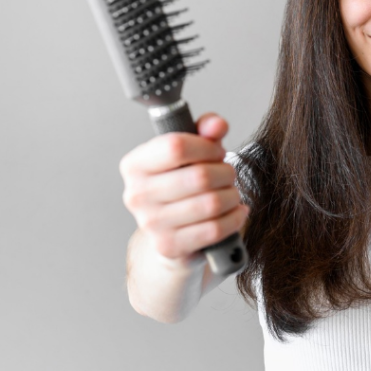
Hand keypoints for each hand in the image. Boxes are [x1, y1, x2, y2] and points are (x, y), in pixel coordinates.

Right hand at [119, 113, 248, 268]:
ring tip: (230, 194)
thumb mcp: (192, 152)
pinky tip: (234, 212)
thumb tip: (216, 125)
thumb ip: (205, 131)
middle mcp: (136, 194)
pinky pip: (215, 229)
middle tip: (228, 175)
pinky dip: (234, 218)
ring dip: (232, 196)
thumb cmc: (182, 186)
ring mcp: (151, 224)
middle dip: (225, 173)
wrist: (172, 232)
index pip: (176, 146)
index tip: (217, 152)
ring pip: (211, 203)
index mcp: (135, 165)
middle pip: (199, 176)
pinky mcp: (170, 246)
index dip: (207, 147)